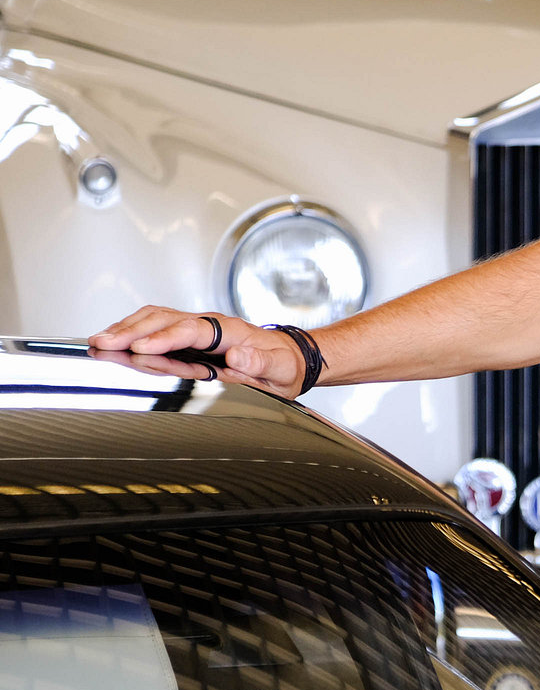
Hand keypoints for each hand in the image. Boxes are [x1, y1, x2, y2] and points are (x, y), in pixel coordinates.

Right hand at [89, 306, 305, 398]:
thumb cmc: (284, 365)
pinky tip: (116, 341)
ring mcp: (199, 327)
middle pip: (165, 319)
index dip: (165, 339)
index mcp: (232, 331)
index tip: (141, 348)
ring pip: (156, 319)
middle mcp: (211, 324)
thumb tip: (238, 354)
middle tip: (103, 343)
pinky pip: (157, 327)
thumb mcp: (281, 370)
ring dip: (127, 329)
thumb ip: (260, 362)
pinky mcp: (190, 335)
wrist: (291, 358)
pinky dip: (134, 331)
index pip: (192, 330)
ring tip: (99, 342)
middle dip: (132, 331)